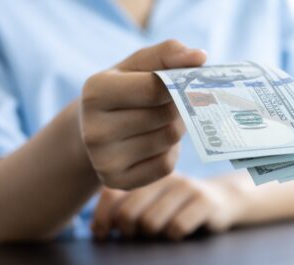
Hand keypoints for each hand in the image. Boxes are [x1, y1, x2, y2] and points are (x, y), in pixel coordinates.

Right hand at [80, 40, 205, 189]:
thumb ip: (169, 53)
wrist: (96, 129)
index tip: (182, 83)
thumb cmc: (125, 89)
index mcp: (95, 92)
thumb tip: (199, 56)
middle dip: (177, 108)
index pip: (155, 89)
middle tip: (170, 104)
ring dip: (175, 128)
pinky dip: (170, 153)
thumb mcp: (139, 64)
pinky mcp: (118, 181)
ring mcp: (104, 160)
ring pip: (169, 140)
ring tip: (160, 121)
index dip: (177, 85)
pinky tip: (155, 144)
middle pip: (165, 116)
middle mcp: (94, 129)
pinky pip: (165, 166)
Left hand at [91, 173, 242, 239]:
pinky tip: (180, 232)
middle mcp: (164, 176)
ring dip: (153, 236)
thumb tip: (96, 232)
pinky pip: (177, 228)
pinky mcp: (205, 202)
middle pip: (129, 213)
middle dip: (129, 231)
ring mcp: (186, 187)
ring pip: (152, 223)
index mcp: (145, 173)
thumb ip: (120, 210)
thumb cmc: (176, 208)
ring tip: (162, 232)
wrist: (222, 200)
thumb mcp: (148, 204)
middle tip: (138, 235)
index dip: (103, 218)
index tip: (104, 234)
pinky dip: (175, 237)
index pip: (111, 194)